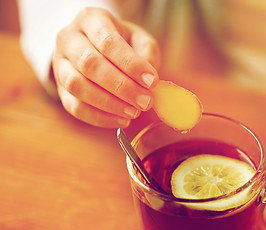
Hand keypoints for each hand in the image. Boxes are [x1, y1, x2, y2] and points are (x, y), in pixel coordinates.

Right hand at [52, 7, 159, 126]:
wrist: (96, 47)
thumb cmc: (122, 42)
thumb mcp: (139, 39)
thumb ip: (147, 54)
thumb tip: (149, 80)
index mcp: (90, 20)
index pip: (108, 42)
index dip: (131, 64)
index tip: (152, 81)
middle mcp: (69, 39)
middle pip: (89, 64)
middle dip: (121, 87)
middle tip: (145, 101)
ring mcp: (60, 65)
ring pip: (77, 86)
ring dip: (109, 104)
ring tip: (134, 111)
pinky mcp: (60, 89)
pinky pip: (75, 107)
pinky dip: (100, 117)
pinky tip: (121, 119)